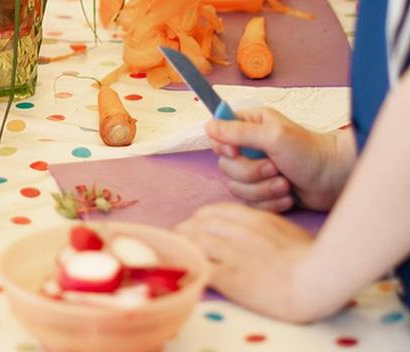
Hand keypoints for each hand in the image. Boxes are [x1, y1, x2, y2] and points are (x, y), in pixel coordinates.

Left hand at [177, 203, 318, 321]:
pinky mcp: (228, 275)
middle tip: (179, 238)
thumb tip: (255, 230)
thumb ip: (264, 226)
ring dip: (183, 246)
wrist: (316, 279)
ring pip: (193, 241)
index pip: (212, 211)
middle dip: (185, 231)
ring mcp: (230, 252)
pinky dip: (188, 266)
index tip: (195, 226)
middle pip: (198, 224)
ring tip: (176, 252)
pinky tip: (185, 270)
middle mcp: (236, 231)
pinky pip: (198, 266)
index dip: (199, 219)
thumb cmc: (311, 257)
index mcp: (251, 218)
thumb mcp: (285, 229)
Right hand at [207, 108, 353, 211]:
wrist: (336, 179)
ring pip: (236, 187)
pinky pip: (251, 203)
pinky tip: (288, 197)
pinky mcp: (264, 193)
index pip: (217, 136)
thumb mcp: (273, 136)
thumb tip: (208, 126)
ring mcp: (256, 172)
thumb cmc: (309, 151)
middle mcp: (249, 148)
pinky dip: (270, 202)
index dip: (223, 147)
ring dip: (263, 189)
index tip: (237, 152)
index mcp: (249, 126)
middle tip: (275, 168)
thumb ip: (238, 132)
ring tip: (286, 184)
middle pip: (225, 166)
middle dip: (251, 173)